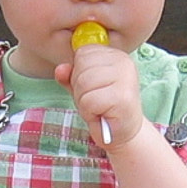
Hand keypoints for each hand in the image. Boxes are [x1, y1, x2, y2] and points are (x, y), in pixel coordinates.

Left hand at [56, 31, 142, 149]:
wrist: (122, 135)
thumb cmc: (103, 109)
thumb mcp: (83, 88)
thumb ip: (70, 76)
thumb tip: (60, 69)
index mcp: (115, 55)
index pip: (82, 53)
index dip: (79, 73)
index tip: (93, 88)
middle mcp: (123, 62)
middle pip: (81, 67)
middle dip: (80, 88)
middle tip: (95, 101)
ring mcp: (126, 79)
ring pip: (83, 83)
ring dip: (84, 102)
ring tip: (98, 108)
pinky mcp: (123, 98)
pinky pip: (89, 101)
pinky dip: (89, 112)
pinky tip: (102, 115)